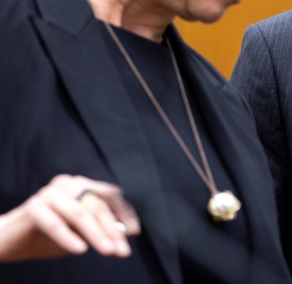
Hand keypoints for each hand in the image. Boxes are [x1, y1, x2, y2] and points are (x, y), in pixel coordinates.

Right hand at [0, 174, 140, 261]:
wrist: (7, 240)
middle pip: (97, 205)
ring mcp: (50, 193)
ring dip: (96, 234)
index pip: (109, 194)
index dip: (124, 212)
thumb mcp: (78, 232)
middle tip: (122, 250)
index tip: (135, 231)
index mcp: (81, 184)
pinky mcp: (33, 207)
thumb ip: (98, 228)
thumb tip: (125, 234)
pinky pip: (54, 223)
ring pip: (80, 213)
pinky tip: (79, 250)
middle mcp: (68, 183)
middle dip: (112, 229)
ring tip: (107, 251)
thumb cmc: (46, 235)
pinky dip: (68, 237)